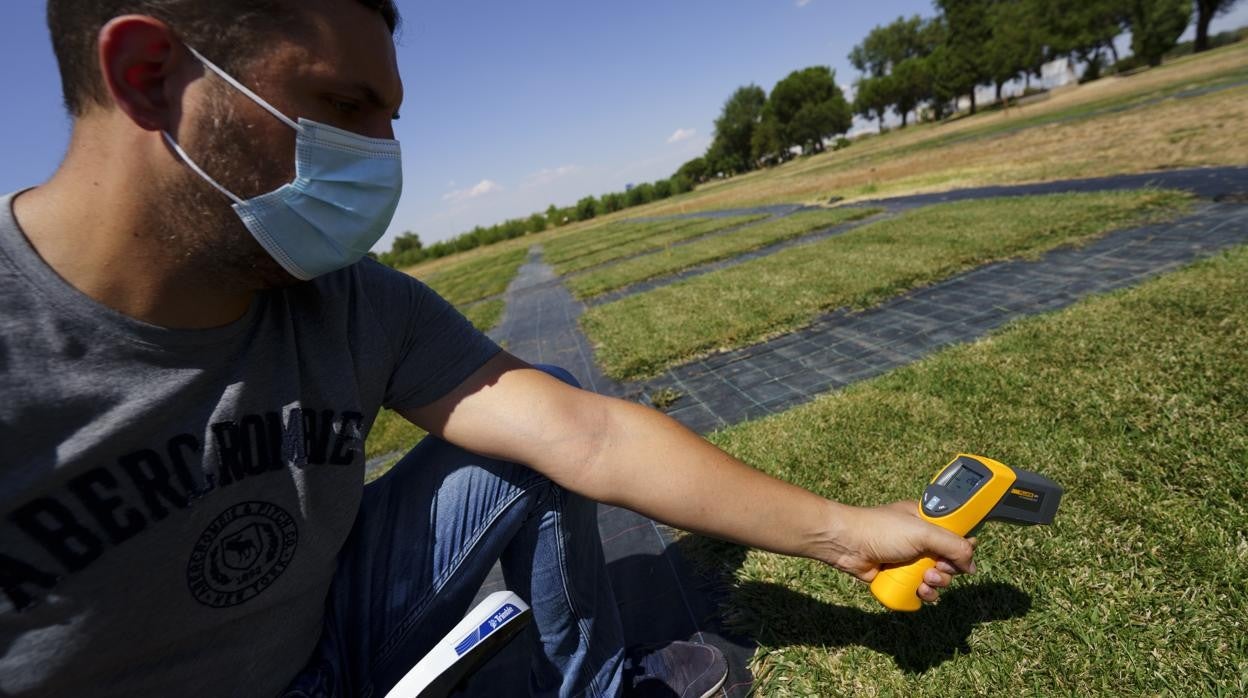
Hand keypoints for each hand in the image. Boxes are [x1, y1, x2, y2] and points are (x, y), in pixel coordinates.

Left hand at [824, 500, 976, 603]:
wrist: (845, 544)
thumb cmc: (880, 529)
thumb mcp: (922, 532)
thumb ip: (952, 545)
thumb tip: (972, 564)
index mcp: (927, 522)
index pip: (956, 536)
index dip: (962, 549)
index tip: (959, 557)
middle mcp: (920, 540)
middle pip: (948, 562)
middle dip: (947, 570)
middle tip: (936, 569)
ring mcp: (909, 559)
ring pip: (936, 579)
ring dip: (936, 585)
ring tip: (924, 582)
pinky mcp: (898, 576)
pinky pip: (919, 590)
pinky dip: (923, 594)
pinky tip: (918, 592)